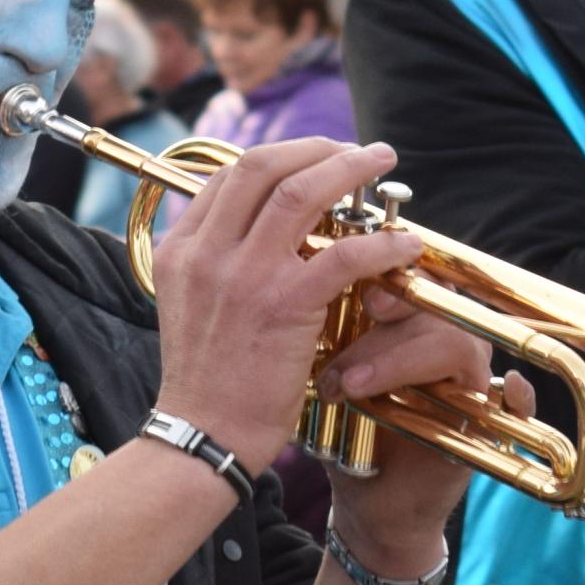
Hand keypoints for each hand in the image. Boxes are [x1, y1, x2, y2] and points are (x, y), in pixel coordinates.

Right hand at [148, 136, 424, 465]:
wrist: (202, 438)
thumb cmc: (206, 386)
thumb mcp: (189, 310)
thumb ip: (215, 267)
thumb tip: (257, 238)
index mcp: (181, 250)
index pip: (228, 177)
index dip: (279, 157)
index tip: (314, 160)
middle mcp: (206, 252)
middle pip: (262, 166)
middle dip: (315, 147)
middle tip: (354, 150)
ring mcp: (243, 275)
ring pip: (301, 191)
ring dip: (349, 168)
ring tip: (381, 163)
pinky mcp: (283, 304)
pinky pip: (343, 254)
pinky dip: (380, 243)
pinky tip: (404, 246)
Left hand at [315, 278, 501, 567]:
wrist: (368, 505)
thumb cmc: (350, 436)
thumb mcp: (334, 383)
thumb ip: (330, 343)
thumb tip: (307, 297)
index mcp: (415, 328)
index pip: (421, 283)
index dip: (398, 280)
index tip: (362, 295)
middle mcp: (449, 348)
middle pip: (436, 311)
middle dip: (384, 332)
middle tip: (340, 362)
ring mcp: (472, 386)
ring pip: (460, 348)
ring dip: (403, 362)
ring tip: (351, 388)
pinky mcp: (487, 428)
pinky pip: (517, 405)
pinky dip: (518, 394)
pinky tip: (509, 388)